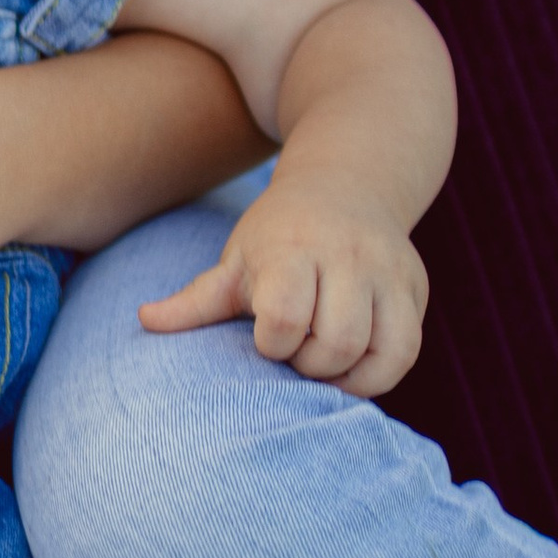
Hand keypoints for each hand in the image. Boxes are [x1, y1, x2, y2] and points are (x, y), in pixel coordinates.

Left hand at [135, 166, 427, 395]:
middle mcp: (346, 255)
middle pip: (335, 341)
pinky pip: (406, 351)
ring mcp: (387, 271)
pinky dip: (380, 373)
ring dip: (346, 372)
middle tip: (295, 351)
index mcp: (292, 248)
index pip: (285, 316)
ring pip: (380, 350)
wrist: (348, 184)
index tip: (266, 337)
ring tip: (323, 358)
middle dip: (309, 363)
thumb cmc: (277, 235)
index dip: (273, 343)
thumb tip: (143, 321)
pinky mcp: (414, 288)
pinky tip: (354, 365)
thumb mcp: (235, 261)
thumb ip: (195, 299)